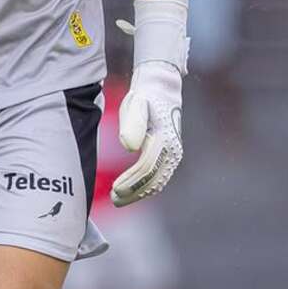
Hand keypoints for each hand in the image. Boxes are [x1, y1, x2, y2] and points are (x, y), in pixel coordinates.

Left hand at [110, 60, 182, 206]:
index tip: (114, 189)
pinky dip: (145, 187)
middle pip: (154, 180)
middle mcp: (173, 150)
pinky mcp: (170, 156)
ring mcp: (173, 154)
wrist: (161, 88)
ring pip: (158, 182)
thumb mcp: (135, 104)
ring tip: (118, 199)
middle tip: (114, 200)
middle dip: (134, 192)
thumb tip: (129, 147)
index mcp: (164, 139)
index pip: (147, 168)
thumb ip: (132, 124)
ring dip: (139, 193)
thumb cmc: (145, 96)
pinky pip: (159, 177)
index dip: (131, 182)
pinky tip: (131, 191)